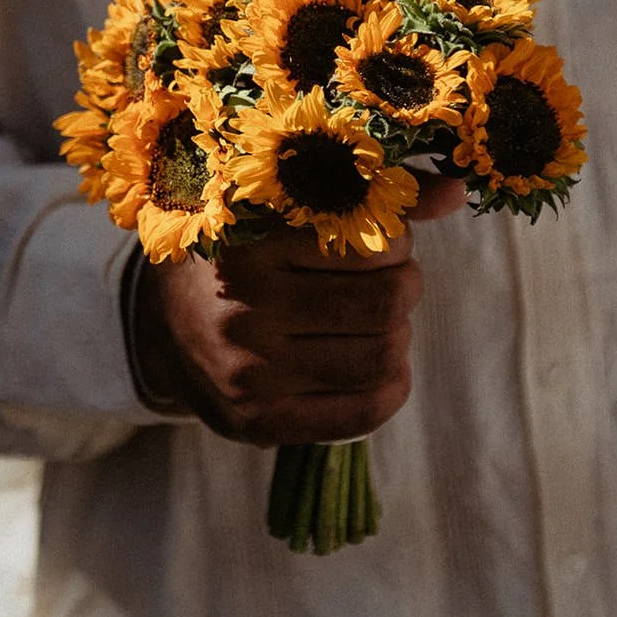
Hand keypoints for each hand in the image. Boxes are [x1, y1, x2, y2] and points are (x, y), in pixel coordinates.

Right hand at [131, 172, 465, 446]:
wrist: (161, 326)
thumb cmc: (240, 253)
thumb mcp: (284, 210)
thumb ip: (367, 194)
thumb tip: (456, 192)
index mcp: (250, 243)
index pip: (371, 242)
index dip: (396, 240)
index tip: (380, 239)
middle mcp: (245, 310)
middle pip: (385, 304)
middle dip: (405, 288)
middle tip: (389, 281)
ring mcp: (250, 374)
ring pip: (382, 358)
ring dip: (398, 336)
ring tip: (378, 321)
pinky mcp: (259, 424)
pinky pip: (364, 412)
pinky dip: (392, 386)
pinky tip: (381, 366)